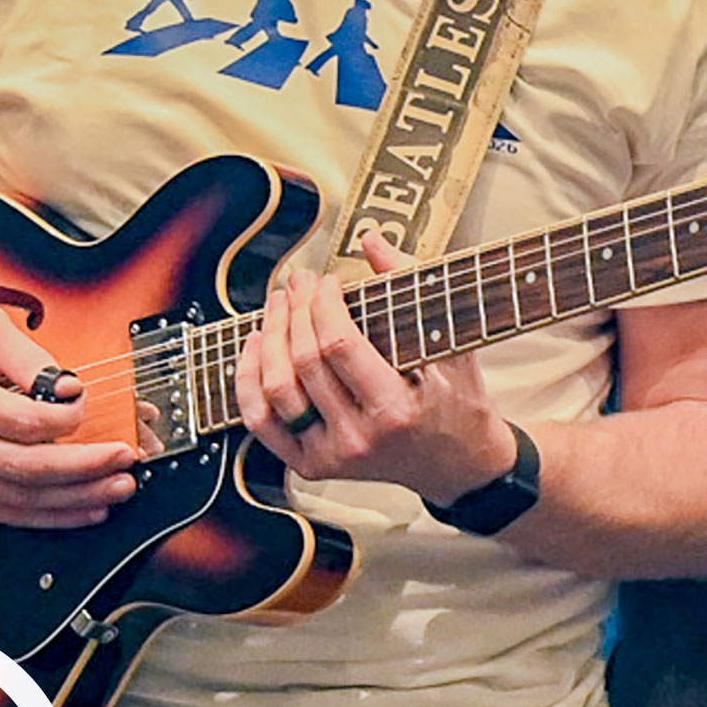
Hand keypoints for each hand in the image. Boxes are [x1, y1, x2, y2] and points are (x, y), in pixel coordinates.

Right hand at [0, 306, 138, 529]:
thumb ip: (31, 355)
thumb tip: (69, 389)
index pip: (22, 422)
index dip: (66, 420)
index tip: (85, 406)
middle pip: (26, 468)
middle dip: (85, 470)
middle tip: (126, 462)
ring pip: (20, 499)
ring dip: (75, 499)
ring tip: (117, 489)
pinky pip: (5, 513)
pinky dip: (48, 516)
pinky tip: (83, 509)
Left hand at [233, 232, 515, 503]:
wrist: (457, 462)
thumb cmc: (458, 399)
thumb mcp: (451, 343)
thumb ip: (412, 286)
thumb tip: (371, 241)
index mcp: (396, 409)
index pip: (339, 345)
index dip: (323, 304)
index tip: (327, 280)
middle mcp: (359, 438)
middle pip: (305, 362)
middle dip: (296, 310)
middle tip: (298, 281)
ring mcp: (331, 456)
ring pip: (277, 389)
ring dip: (269, 338)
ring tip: (276, 306)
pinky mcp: (310, 465)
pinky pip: (261, 421)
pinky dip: (248, 381)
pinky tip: (256, 346)